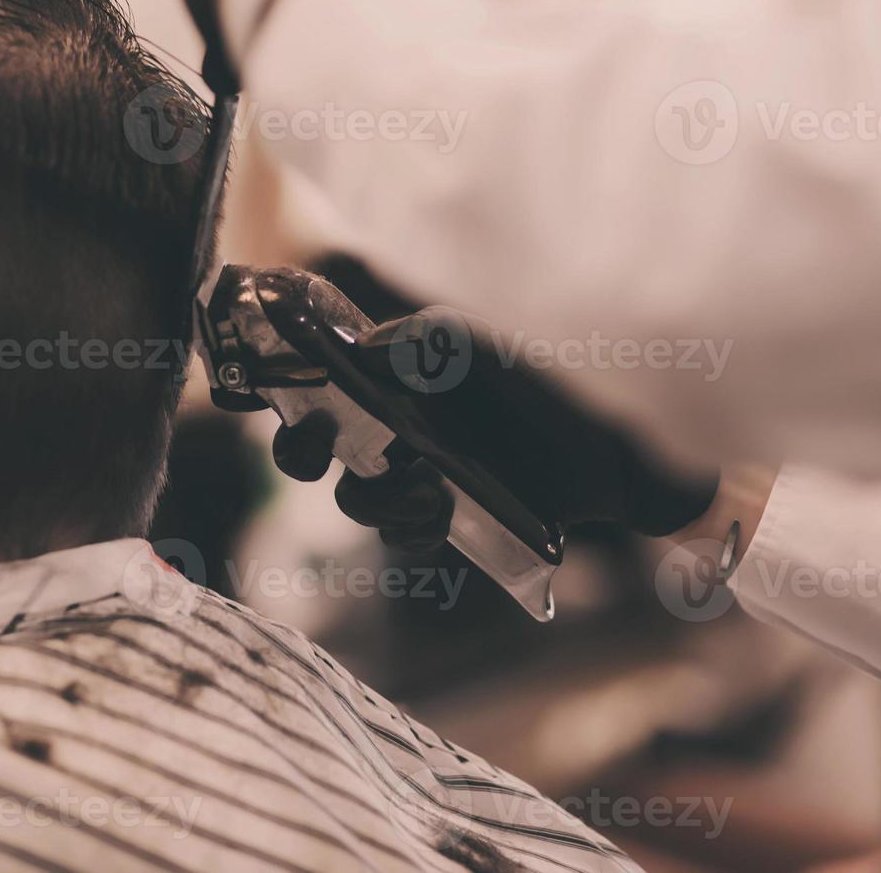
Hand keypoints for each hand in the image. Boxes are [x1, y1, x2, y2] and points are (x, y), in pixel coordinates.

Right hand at [271, 309, 720, 548]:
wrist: (629, 453)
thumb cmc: (558, 384)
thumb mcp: (489, 348)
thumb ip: (425, 344)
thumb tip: (364, 351)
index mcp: (400, 373)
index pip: (319, 374)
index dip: (278, 387)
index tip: (251, 397)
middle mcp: (401, 421)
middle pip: (317, 443)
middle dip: (302, 451)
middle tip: (312, 450)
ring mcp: (423, 472)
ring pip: (356, 495)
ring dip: (371, 497)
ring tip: (418, 490)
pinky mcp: (450, 518)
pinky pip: (402, 536)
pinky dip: (407, 530)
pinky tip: (436, 517)